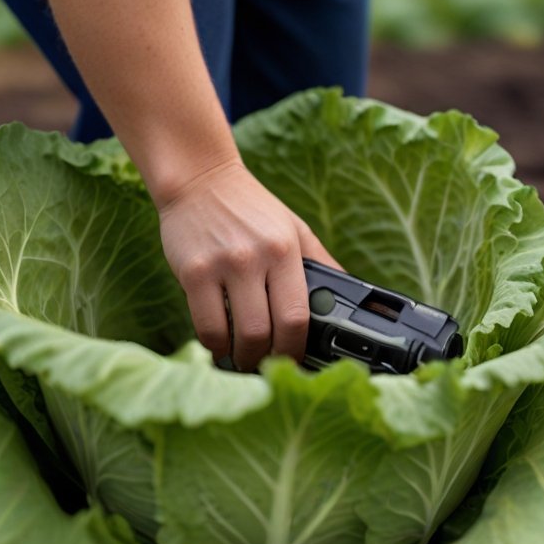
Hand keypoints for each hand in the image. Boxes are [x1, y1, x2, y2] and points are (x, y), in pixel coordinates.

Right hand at [156, 160, 341, 370]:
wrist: (199, 180)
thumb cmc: (249, 208)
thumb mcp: (294, 227)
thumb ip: (321, 262)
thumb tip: (351, 296)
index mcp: (285, 250)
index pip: (298, 315)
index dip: (296, 348)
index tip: (294, 358)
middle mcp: (255, 258)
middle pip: (266, 332)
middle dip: (269, 358)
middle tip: (267, 363)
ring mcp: (221, 266)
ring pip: (236, 334)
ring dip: (241, 357)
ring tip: (243, 358)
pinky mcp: (192, 272)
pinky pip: (205, 326)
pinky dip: (214, 344)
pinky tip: (219, 343)